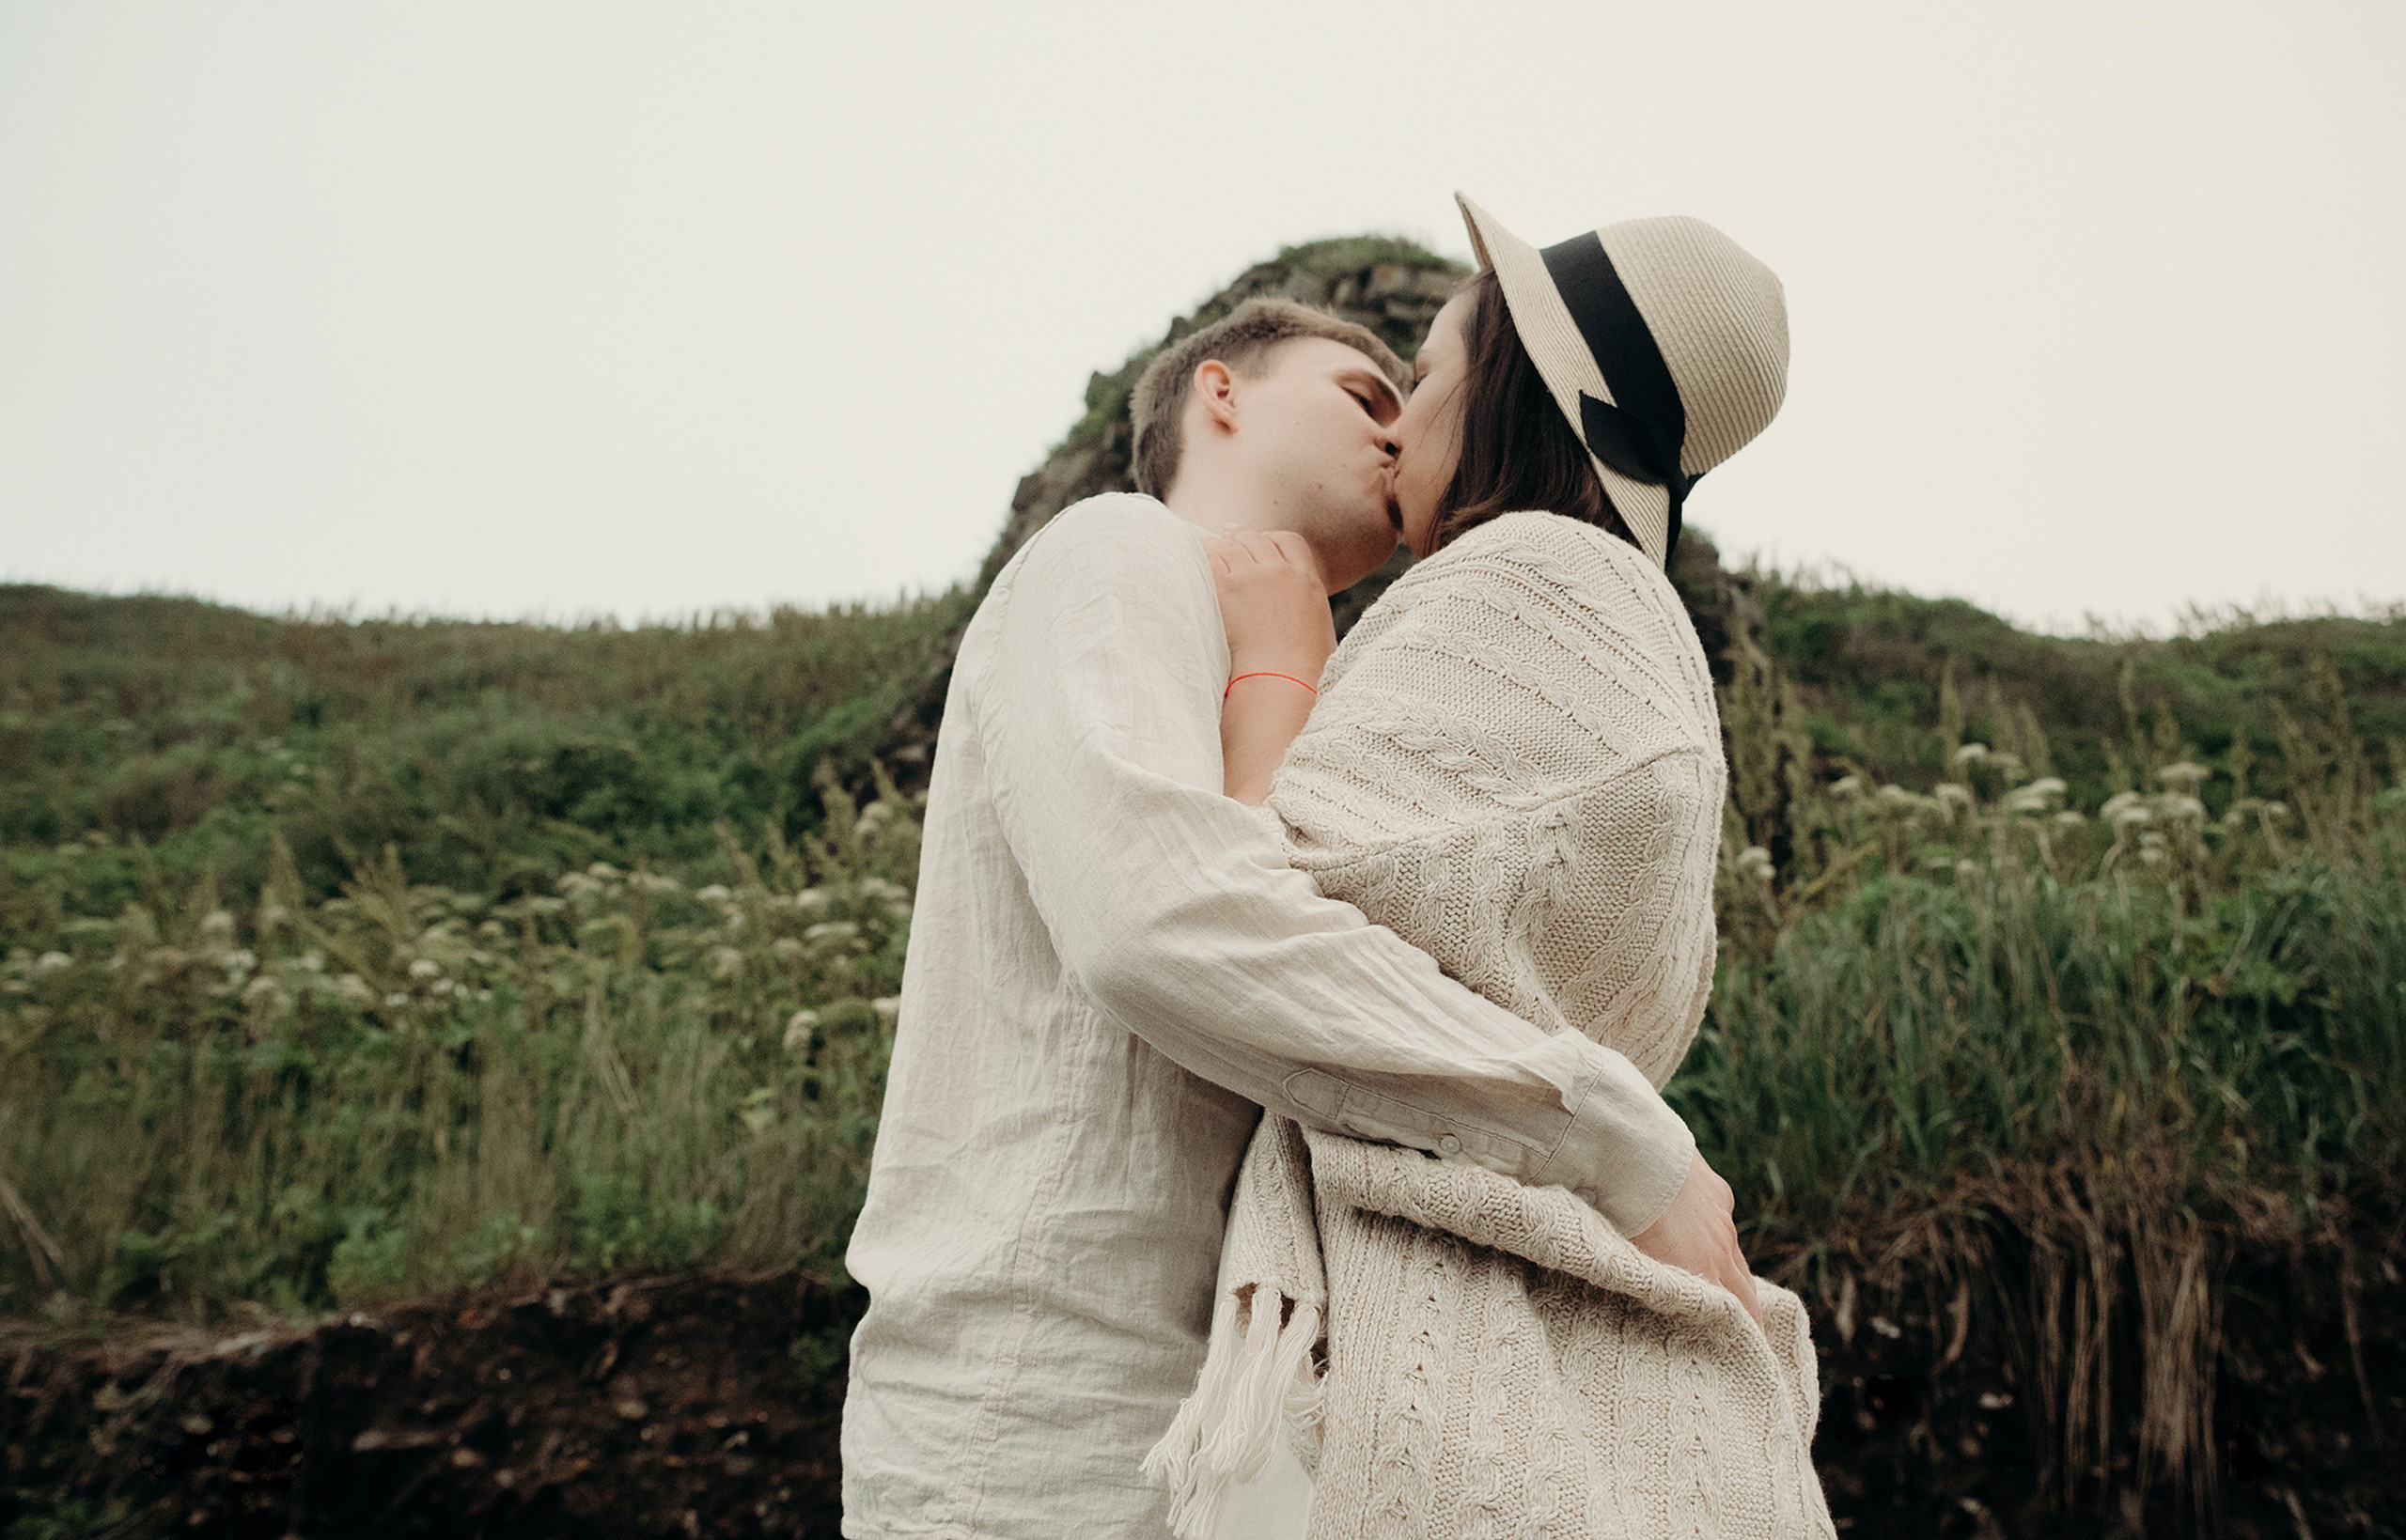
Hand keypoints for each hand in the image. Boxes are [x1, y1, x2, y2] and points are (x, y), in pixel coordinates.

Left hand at [1204, 530, 1336, 682]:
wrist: (1280, 677)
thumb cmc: (1303, 666)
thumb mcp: (1321, 628)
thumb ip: (1309, 607)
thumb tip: (1301, 613)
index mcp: (1307, 578)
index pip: (1288, 541)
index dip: (1271, 540)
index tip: (1261, 543)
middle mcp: (1280, 571)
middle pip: (1256, 540)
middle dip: (1242, 538)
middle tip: (1229, 539)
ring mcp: (1252, 576)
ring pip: (1231, 545)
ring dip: (1220, 545)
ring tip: (1209, 546)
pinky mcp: (1226, 586)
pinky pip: (1210, 557)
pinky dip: (1203, 553)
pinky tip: (1197, 556)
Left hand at [1629, 1152, 1762, 1324]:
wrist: (1635, 1155)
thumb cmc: (1623, 1213)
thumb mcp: (1634, 1261)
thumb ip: (1654, 1285)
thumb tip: (1659, 1303)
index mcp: (1703, 1271)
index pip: (1740, 1316)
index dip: (1747, 1336)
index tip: (1750, 1355)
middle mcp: (1721, 1249)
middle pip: (1747, 1292)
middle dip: (1750, 1317)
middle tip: (1750, 1338)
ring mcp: (1723, 1220)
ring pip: (1734, 1257)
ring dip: (1731, 1276)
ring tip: (1726, 1293)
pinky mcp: (1718, 1194)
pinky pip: (1722, 1222)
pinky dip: (1715, 1234)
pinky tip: (1698, 1234)